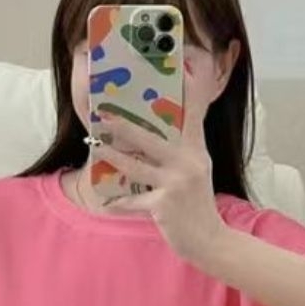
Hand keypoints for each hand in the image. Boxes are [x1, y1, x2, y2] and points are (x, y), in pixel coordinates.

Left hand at [94, 66, 228, 264]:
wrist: (210, 240)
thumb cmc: (198, 204)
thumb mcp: (199, 169)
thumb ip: (184, 148)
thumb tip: (159, 133)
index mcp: (196, 150)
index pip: (193, 113)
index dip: (190, 89)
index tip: (184, 65)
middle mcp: (188, 162)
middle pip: (150, 138)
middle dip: (123, 125)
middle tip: (102, 114)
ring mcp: (176, 184)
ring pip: (135, 166)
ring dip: (111, 156)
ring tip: (94, 146)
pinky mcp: (164, 205)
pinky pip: (134, 201)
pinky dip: (119, 203)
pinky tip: (106, 203)